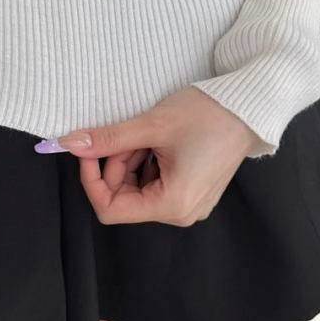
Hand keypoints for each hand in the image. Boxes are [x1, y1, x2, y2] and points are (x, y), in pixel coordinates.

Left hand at [53, 89, 260, 225]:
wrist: (249, 107)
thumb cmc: (208, 115)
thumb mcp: (152, 125)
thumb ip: (108, 139)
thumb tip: (70, 143)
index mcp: (173, 205)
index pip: (110, 209)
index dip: (92, 180)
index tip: (89, 150)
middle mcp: (182, 213)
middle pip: (124, 199)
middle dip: (115, 165)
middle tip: (124, 135)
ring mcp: (190, 203)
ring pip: (138, 190)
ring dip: (131, 161)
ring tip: (146, 134)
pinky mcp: (194, 191)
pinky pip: (156, 184)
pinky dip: (147, 162)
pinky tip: (157, 140)